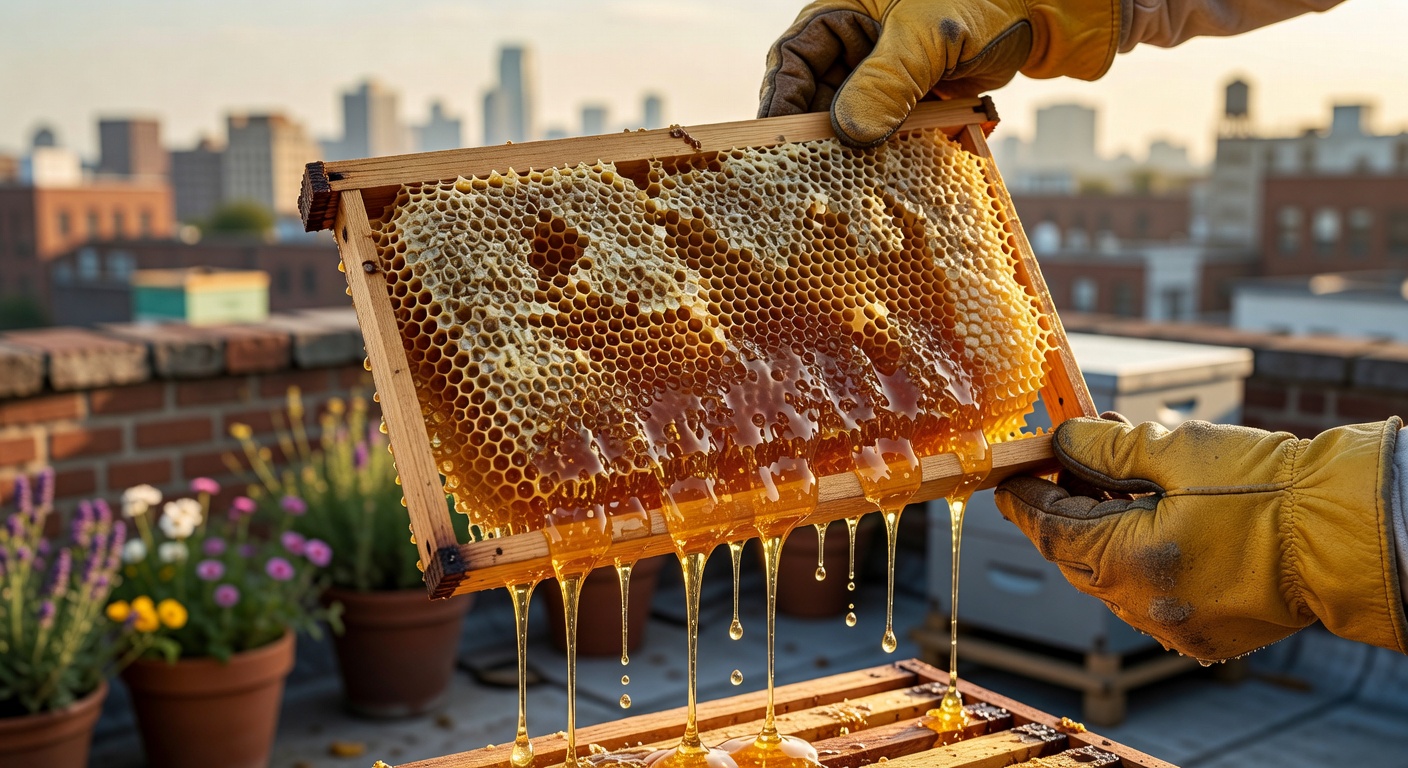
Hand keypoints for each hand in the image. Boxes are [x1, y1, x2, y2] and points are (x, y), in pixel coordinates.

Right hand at [758, 0, 1119, 147]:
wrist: (1054, 8)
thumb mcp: (925, 37)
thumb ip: (884, 83)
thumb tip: (845, 134)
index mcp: (846, 11)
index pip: (795, 58)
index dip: (781, 101)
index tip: (776, 143)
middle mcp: (861, 41)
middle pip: (818, 95)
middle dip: (816, 134)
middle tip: (811, 178)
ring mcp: (890, 71)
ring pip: (854, 118)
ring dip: (854, 149)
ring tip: (848, 183)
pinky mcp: (919, 96)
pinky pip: (891, 129)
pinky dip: (890, 151)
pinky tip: (889, 173)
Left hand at [994, 415, 1406, 661]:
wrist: (1346, 532)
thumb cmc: (1266, 486)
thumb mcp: (1175, 449)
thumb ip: (1104, 448)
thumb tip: (1061, 441)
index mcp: (1128, 560)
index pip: (1049, 528)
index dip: (1024, 498)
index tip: (1008, 478)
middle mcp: (1142, 604)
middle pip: (1075, 556)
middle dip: (1065, 511)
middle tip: (1069, 468)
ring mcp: (1172, 627)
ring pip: (1110, 580)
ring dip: (1102, 535)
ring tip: (1119, 486)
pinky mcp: (1203, 637)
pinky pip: (1147, 599)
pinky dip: (1138, 562)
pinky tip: (1153, 525)